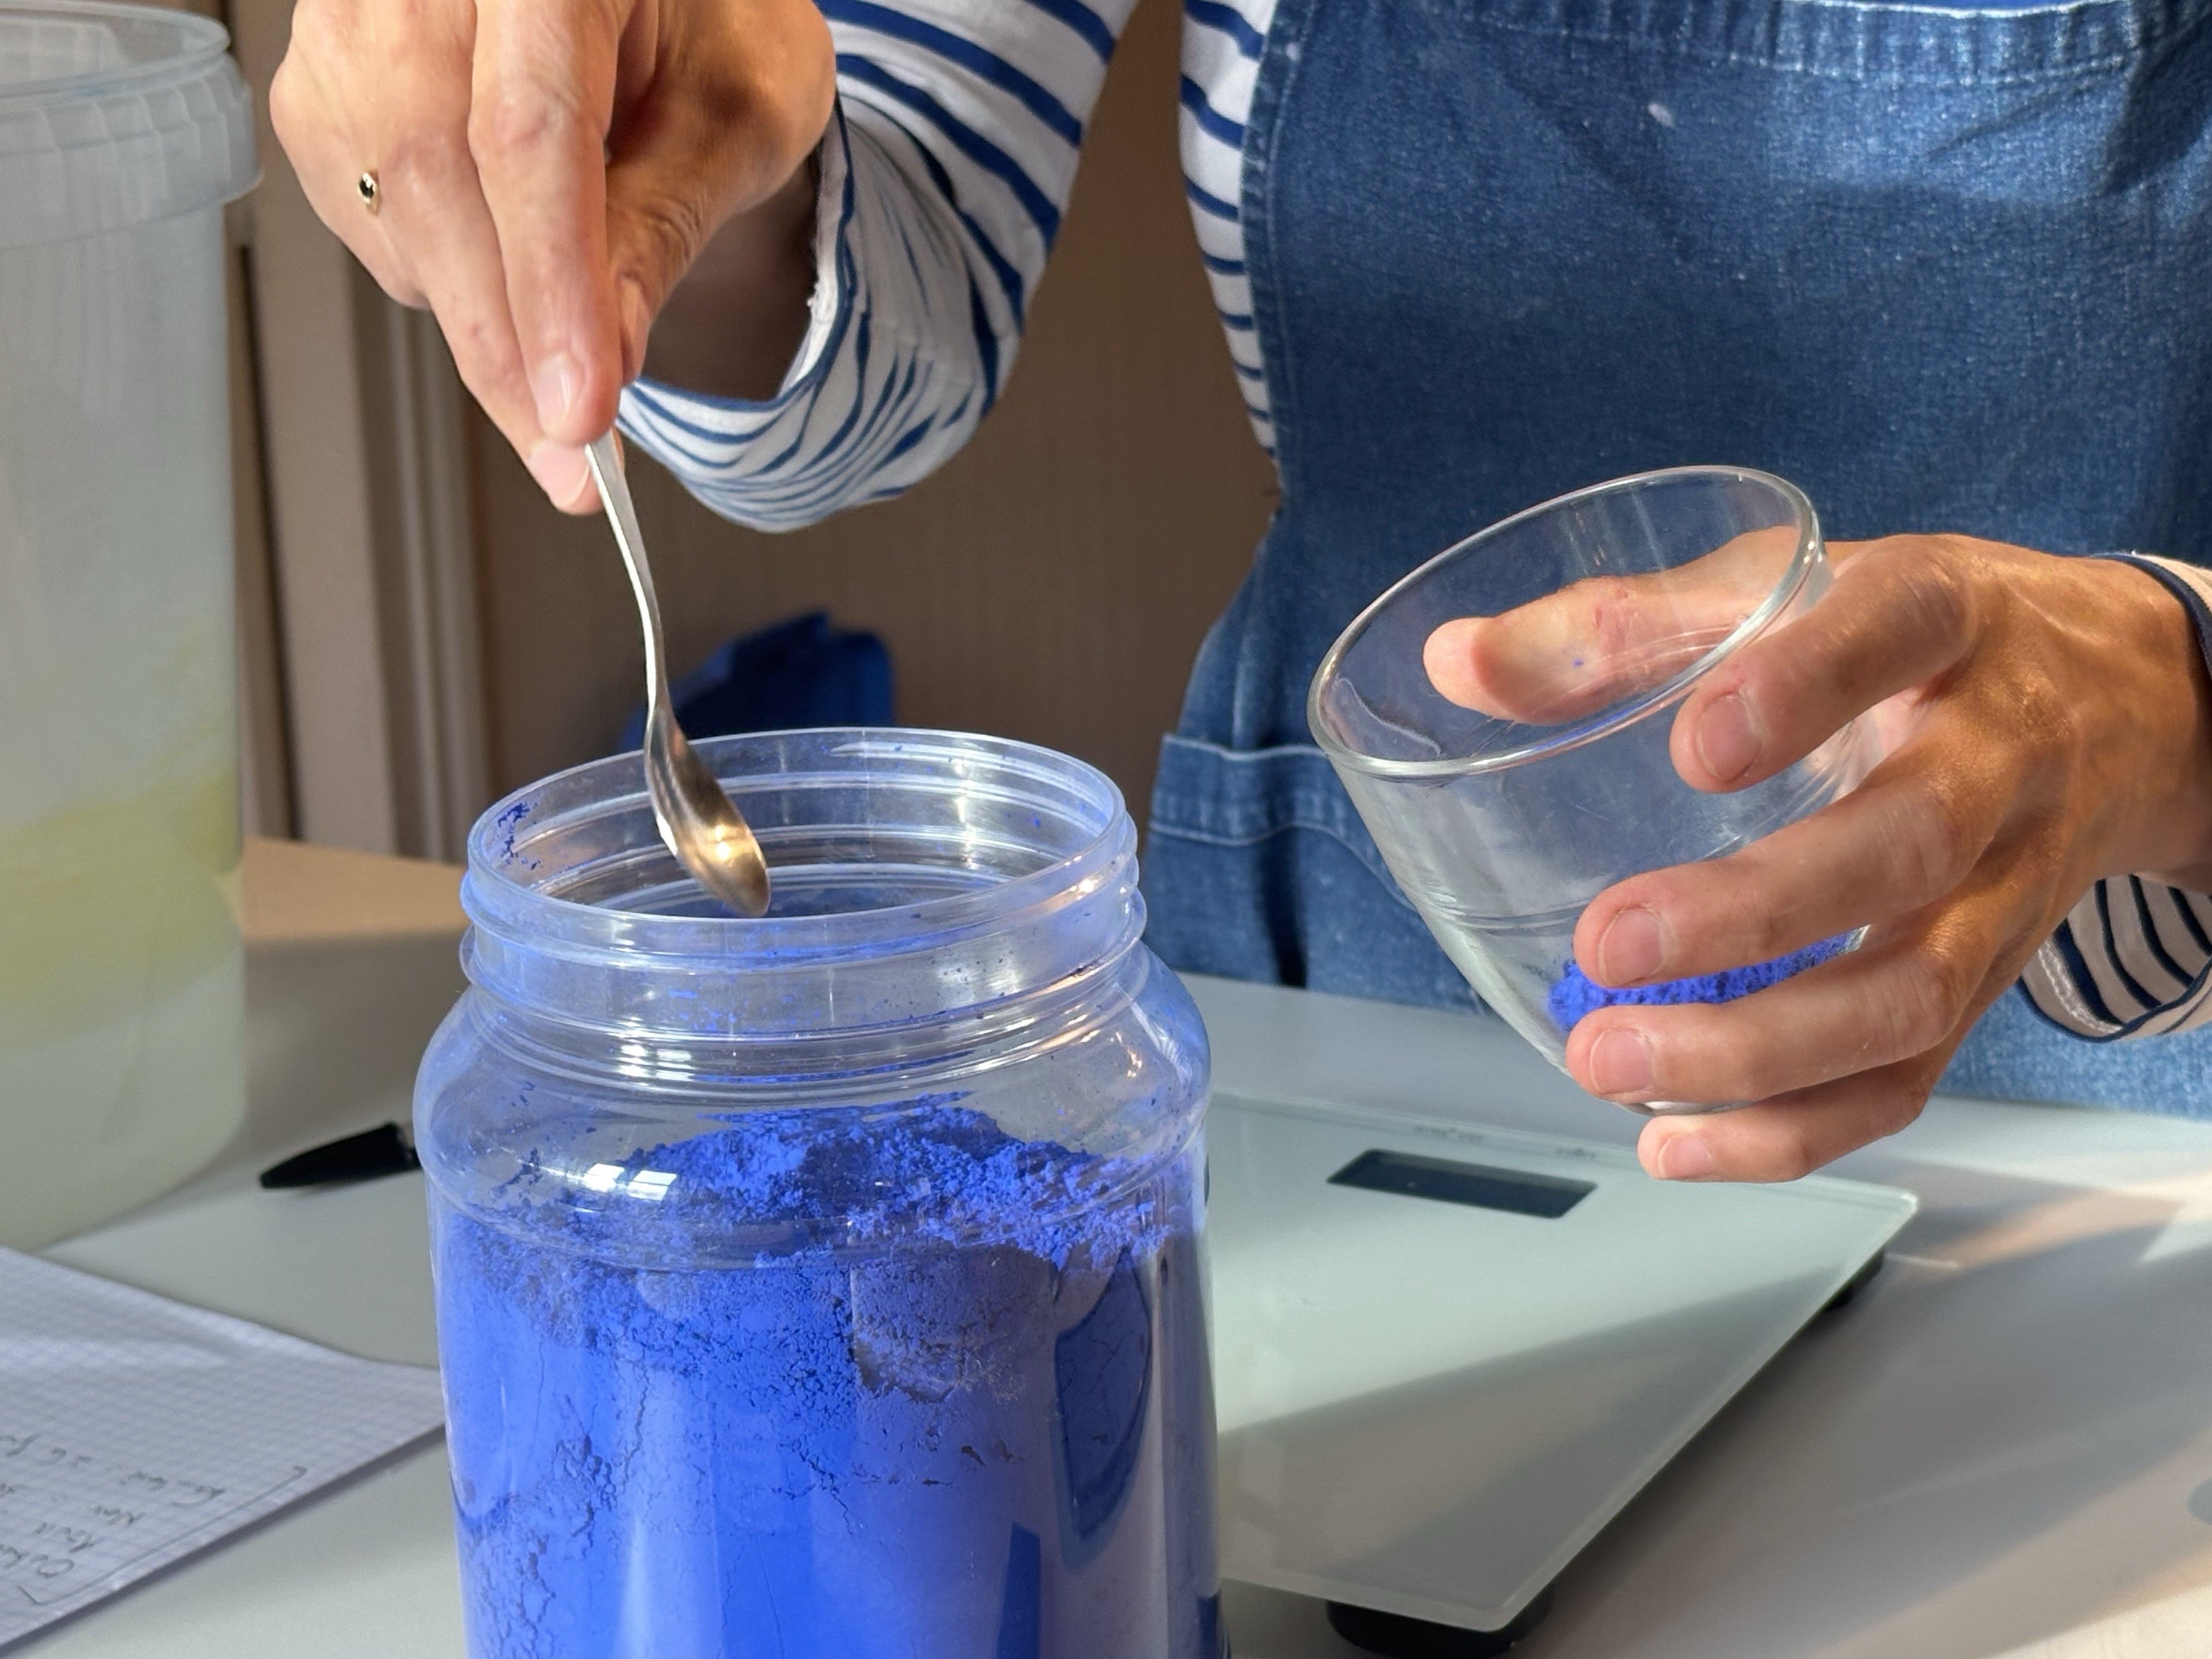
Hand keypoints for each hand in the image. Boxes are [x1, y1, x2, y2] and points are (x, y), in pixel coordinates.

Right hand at [271, 0, 834, 509]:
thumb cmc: (711, 25)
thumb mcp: (736, 115)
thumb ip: (666, 225)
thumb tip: (607, 360)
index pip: (528, 131)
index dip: (549, 286)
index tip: (577, 410)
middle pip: (434, 175)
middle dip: (505, 342)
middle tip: (568, 454)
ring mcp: (352, 16)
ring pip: (391, 207)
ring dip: (480, 317)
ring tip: (567, 338)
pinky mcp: (321, 82)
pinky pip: (366, 217)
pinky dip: (443, 276)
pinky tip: (509, 267)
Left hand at [1426, 537, 2211, 1180]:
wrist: (2121, 700)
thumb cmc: (1912, 640)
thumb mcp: (1794, 583)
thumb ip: (1627, 621)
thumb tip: (1458, 659)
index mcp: (1943, 618)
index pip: (1894, 633)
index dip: (1803, 689)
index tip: (1697, 746)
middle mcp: (1996, 756)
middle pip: (1906, 846)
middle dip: (1754, 916)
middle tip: (1605, 944)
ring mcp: (2005, 886)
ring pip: (1912, 994)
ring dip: (1755, 1052)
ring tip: (1609, 1062)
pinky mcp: (1989, 984)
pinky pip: (1908, 1080)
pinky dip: (1792, 1132)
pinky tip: (1676, 1146)